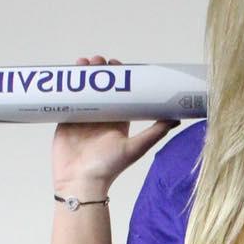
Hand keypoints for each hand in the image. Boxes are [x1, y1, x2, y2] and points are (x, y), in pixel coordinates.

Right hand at [51, 55, 178, 190]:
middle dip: (98, 72)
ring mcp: (83, 118)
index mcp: (119, 121)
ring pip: (83, 90)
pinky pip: (66, 99)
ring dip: (82, 75)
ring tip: (82, 63)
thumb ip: (154, 132)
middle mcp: (102, 117)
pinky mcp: (66, 120)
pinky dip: (66, 86)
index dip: (118, 77)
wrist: (80, 182)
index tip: (116, 65)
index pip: (120, 93)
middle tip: (97, 62)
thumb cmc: (108, 167)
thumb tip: (177, 119)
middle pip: (100, 88)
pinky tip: (66, 75)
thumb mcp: (135, 148)